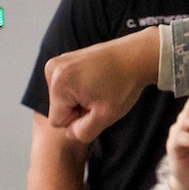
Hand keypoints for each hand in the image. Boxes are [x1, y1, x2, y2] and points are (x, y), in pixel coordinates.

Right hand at [44, 28, 160, 142]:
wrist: (136, 57)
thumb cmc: (123, 84)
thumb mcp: (105, 117)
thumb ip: (83, 133)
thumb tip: (69, 133)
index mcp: (59, 83)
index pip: (57, 121)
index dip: (78, 120)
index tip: (95, 106)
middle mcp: (52, 69)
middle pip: (58, 108)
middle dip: (77, 108)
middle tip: (99, 96)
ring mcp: (57, 62)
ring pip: (61, 98)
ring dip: (78, 99)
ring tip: (99, 87)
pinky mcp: (63, 59)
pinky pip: (65, 86)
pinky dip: (78, 88)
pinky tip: (96, 80)